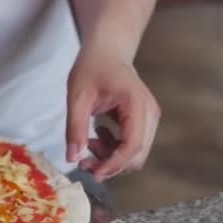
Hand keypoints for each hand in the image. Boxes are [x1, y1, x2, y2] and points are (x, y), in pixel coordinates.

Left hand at [66, 52, 160, 181]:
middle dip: (110, 164)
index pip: (133, 145)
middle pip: (137, 154)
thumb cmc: (92, 67)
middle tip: (83, 162)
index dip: (114, 164)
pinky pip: (132, 145)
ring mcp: (149, 118)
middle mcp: (149, 113)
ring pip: (136, 154)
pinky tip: (97, 136)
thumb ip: (75, 127)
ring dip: (111, 158)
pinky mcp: (143, 121)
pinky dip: (114, 149)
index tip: (93, 172)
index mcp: (136, 104)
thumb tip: (72, 158)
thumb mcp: (77, 96)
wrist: (107, 51)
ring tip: (88, 144)